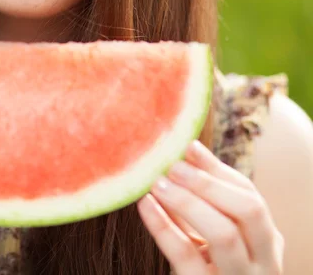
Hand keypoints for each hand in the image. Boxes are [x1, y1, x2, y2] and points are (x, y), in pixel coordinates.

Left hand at [137, 141, 283, 274]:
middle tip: (172, 165)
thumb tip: (188, 148)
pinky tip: (144, 205)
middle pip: (249, 211)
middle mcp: (262, 263)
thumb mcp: (213, 236)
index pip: (250, 197)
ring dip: (188, 201)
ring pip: (224, 234)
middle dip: (208, 182)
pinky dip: (163, 226)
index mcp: (266, 244)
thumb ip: (206, 199)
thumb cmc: (207, 270)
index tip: (186, 147)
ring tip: (156, 182)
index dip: (217, 170)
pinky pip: (185, 255)